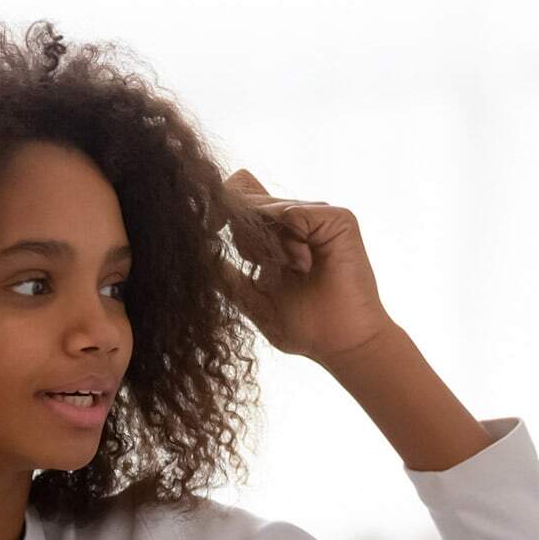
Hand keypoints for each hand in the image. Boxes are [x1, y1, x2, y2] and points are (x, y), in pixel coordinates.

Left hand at [220, 169, 393, 364]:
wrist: (342, 345)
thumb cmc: (304, 328)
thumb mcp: (252, 299)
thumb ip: (226, 276)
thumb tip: (196, 255)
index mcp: (276, 234)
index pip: (242, 194)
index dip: (221, 204)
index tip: (210, 227)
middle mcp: (298, 219)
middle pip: (250, 200)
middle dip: (244, 233)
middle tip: (263, 265)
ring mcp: (319, 217)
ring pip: (270, 207)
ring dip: (269, 243)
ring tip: (290, 271)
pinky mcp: (339, 220)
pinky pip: (296, 212)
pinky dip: (291, 240)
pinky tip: (301, 264)